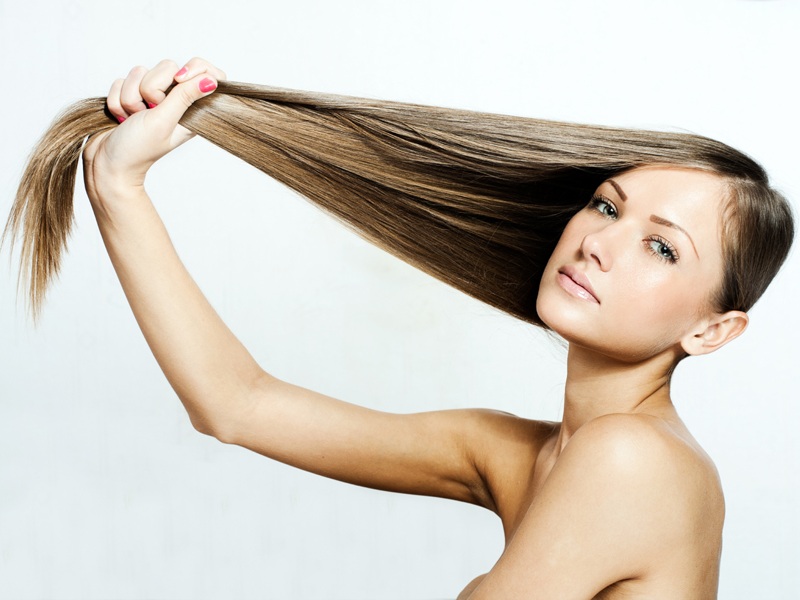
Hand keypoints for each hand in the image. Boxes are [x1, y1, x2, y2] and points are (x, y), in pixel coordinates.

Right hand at [83, 57, 226, 202]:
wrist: (107, 163)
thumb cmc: (137, 149)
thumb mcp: (164, 121)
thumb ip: (185, 96)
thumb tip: (212, 80)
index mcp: (192, 109)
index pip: (208, 73)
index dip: (195, 68)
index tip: (178, 80)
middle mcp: (175, 101)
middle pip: (168, 67)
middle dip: (150, 88)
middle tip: (149, 111)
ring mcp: (152, 98)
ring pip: (141, 72)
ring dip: (130, 97)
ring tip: (133, 119)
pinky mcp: (132, 96)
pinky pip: (122, 80)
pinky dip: (118, 99)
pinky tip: (122, 118)